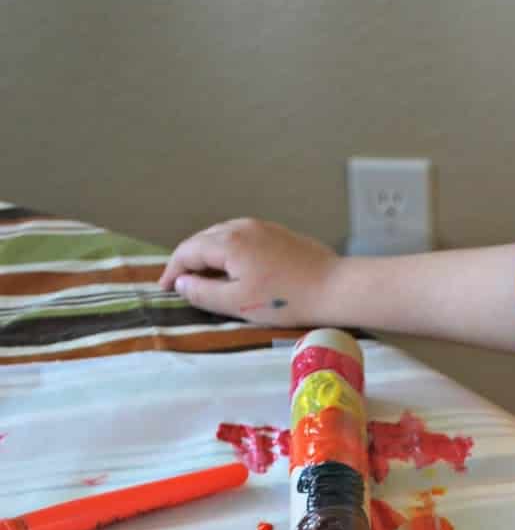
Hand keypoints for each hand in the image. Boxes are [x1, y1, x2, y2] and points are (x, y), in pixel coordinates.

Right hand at [157, 218, 339, 323]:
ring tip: (204, 277)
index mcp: (228, 241)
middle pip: (203, 239)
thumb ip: (204, 293)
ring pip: (223, 237)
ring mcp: (263, 227)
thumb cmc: (286, 300)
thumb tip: (181, 284)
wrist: (335, 288)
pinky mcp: (279, 234)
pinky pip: (243, 239)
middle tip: (181, 284)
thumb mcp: (238, 303)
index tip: (165, 289)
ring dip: (208, 255)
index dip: (172, 271)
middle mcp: (242, 227)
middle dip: (188, 261)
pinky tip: (234, 269)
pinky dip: (229, 253)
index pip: (188, 251)